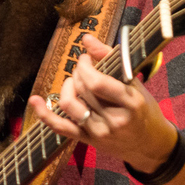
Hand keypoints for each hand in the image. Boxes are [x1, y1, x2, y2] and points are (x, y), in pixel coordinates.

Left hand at [27, 33, 178, 172]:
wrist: (149, 145)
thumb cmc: (144, 110)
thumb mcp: (136, 84)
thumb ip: (111, 59)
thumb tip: (86, 39)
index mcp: (131, 103)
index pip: (97, 82)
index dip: (85, 66)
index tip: (86, 58)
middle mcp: (114, 120)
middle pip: (82, 90)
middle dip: (78, 72)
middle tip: (83, 67)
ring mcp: (99, 132)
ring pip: (69, 105)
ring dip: (67, 86)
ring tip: (74, 81)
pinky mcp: (87, 141)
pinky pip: (61, 127)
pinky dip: (45, 114)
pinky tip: (35, 101)